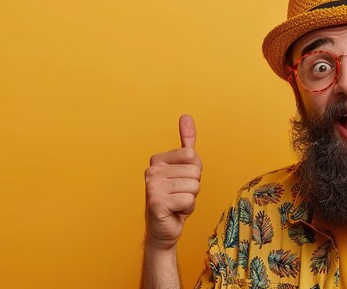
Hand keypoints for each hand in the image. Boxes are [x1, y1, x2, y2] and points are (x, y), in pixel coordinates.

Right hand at [144, 114, 201, 249]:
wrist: (165, 228)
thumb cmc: (176, 198)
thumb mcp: (185, 168)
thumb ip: (186, 142)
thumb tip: (186, 116)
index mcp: (158, 159)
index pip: (192, 156)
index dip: (194, 172)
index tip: (182, 181)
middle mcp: (152, 170)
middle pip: (195, 171)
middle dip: (193, 187)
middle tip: (179, 195)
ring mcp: (152, 186)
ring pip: (194, 187)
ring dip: (190, 199)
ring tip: (177, 203)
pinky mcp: (156, 203)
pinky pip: (189, 201)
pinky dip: (187, 210)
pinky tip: (175, 212)